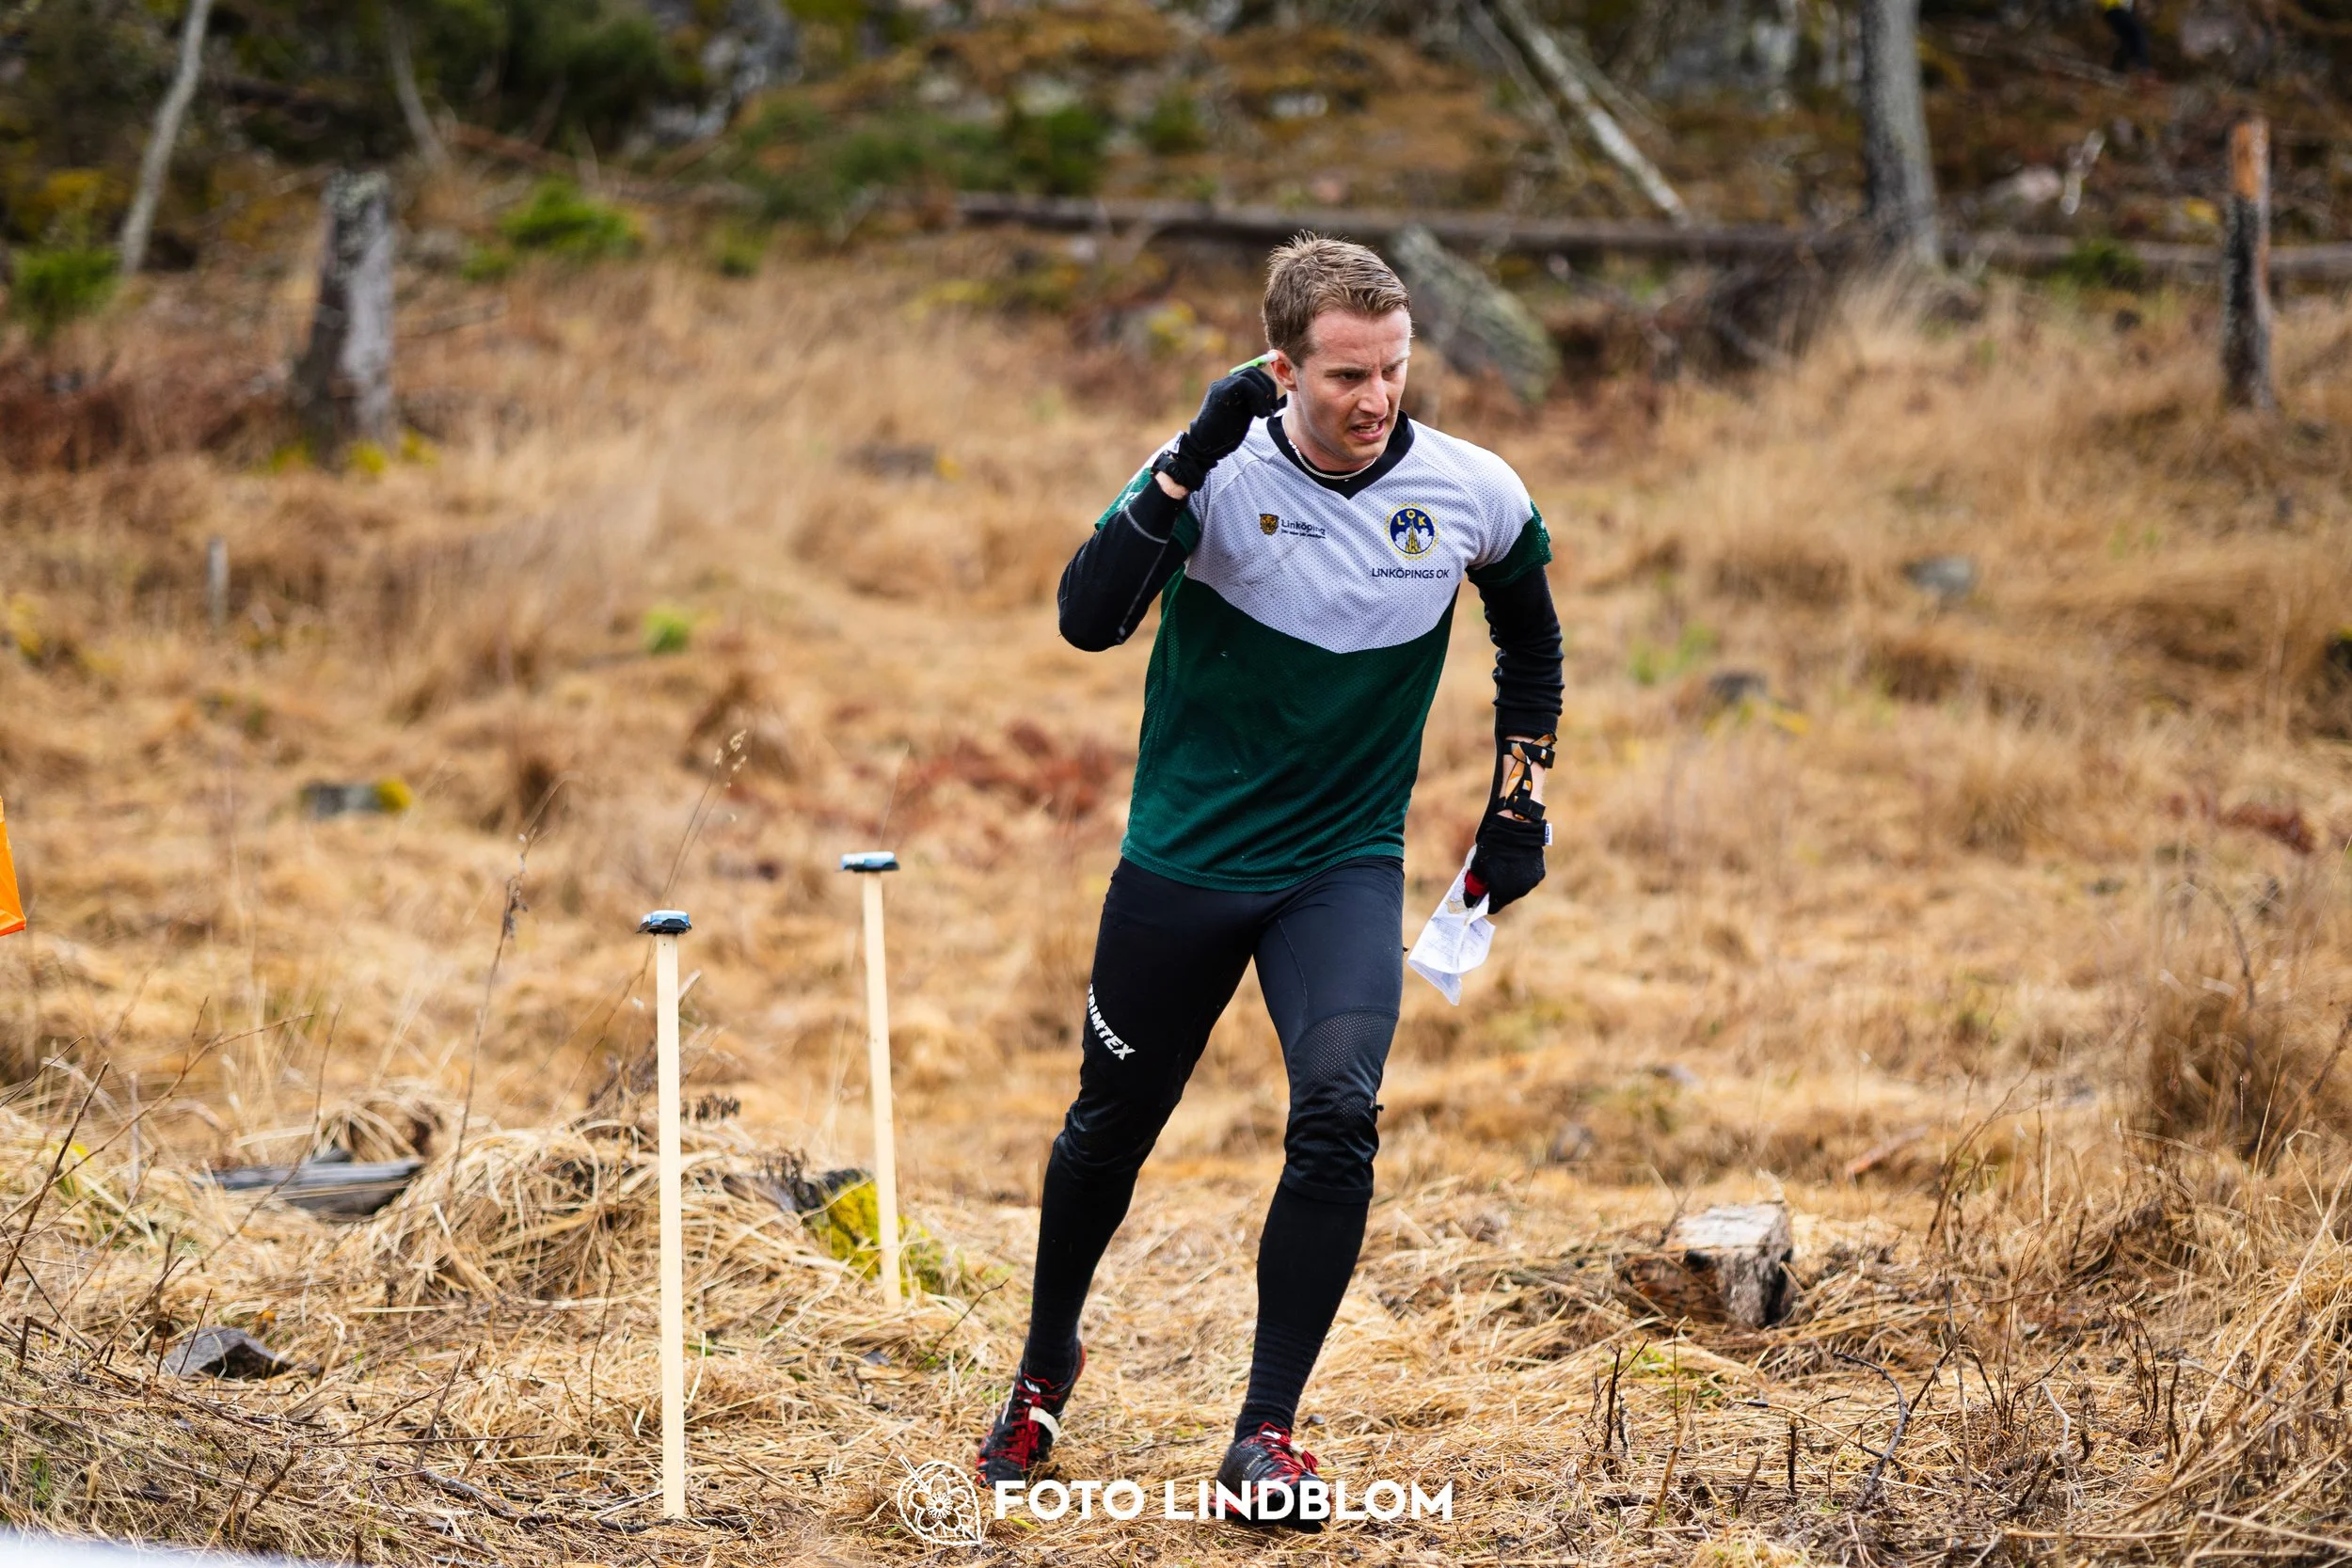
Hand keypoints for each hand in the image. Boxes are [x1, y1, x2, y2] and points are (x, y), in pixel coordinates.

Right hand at [1157, 362, 1278, 491]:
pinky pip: (1245, 383)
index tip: (1272, 406)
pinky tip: (1258, 414)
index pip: (1253, 374)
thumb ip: (1253, 402)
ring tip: (1265, 413)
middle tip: (1272, 408)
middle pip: (1253, 371)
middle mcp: (1224, 382)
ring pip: (1250, 374)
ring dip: (1264, 392)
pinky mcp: (1221, 391)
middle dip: (1268, 387)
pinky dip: (1257, 396)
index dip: (1267, 385)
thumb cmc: (1225, 434)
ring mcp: (1221, 385)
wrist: (1205, 445)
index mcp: (1230, 387)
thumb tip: (1270, 397)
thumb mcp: (1245, 414)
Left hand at [1465, 814, 1544, 912]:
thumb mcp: (1476, 866)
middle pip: (1506, 899)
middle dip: (1497, 892)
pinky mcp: (1540, 873)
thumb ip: (1473, 885)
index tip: (1481, 897)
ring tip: (1503, 870)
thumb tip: (1470, 900)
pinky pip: (1527, 880)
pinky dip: (1521, 876)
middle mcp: (1520, 891)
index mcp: (1503, 892)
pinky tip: (1515, 864)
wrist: (1516, 828)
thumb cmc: (1492, 846)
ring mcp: (1532, 882)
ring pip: (1518, 889)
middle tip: (1491, 880)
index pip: (1493, 908)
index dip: (1485, 904)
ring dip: (1510, 884)